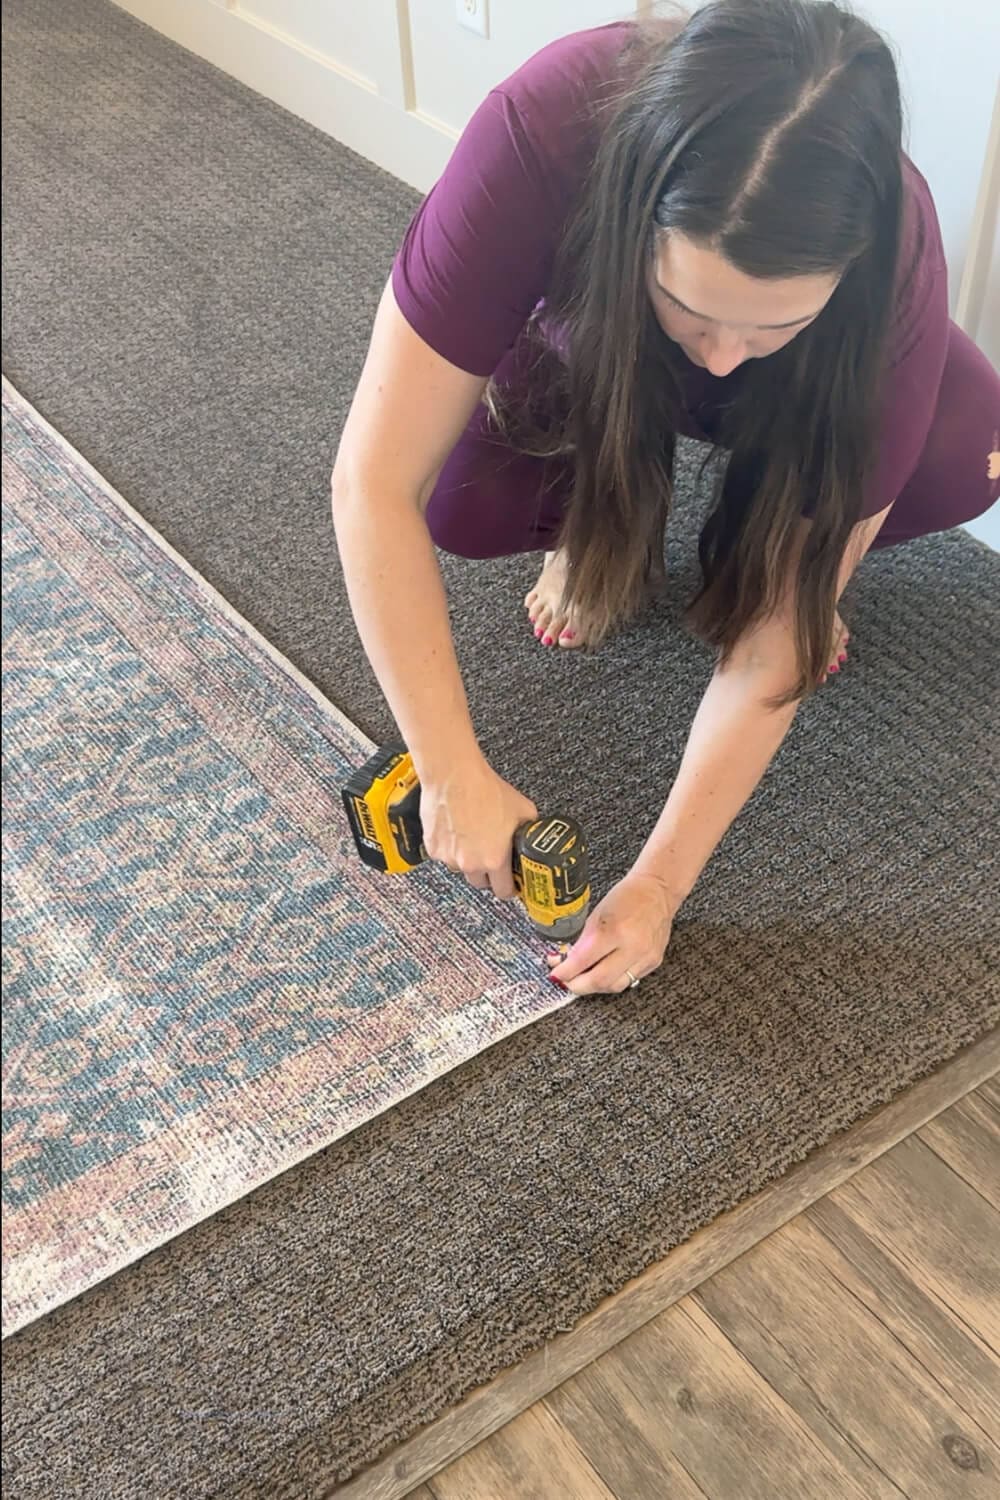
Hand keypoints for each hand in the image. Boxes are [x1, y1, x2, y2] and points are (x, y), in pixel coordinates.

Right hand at [419, 754, 537, 899]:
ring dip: (467, 859)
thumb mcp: (523, 810)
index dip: (509, 888)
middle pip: (481, 883)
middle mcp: (471, 864)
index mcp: (495, 860)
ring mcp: (449, 858)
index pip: (503, 892)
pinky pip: (444, 855)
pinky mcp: (433, 848)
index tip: (510, 883)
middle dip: (488, 873)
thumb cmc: (485, 790)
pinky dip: (450, 847)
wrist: (455, 776)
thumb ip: (528, 830)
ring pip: (461, 868)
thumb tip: (534, 836)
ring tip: (472, 835)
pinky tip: (457, 828)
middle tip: (491, 855)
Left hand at [546, 871, 676, 995]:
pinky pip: (628, 980)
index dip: (565, 972)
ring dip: (594, 987)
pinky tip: (603, 974)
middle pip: (599, 981)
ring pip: (614, 986)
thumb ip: (582, 941)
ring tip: (582, 980)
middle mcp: (632, 947)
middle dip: (577, 986)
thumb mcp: (596, 914)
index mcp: (614, 930)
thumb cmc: (626, 897)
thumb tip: (565, 961)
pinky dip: (612, 980)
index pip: (583, 961)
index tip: (556, 974)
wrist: (657, 891)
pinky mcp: (653, 962)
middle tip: (565, 982)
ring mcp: (645, 957)